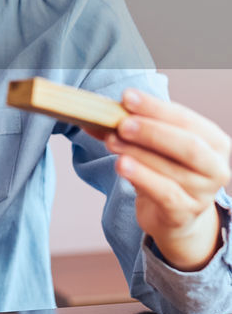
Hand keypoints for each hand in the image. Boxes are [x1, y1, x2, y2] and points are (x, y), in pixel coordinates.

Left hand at [100, 89, 230, 270]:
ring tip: (111, 142)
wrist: (174, 215)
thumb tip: (98, 114)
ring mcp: (203, 194)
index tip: (127, 98)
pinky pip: (164, 194)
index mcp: (214, 142)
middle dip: (152, 131)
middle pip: (188, 145)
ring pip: (171, 169)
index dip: (156, 108)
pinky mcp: (184, 214)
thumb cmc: (166, 172)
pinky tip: (122, 165)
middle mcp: (215, 167)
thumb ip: (133, 129)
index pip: (186, 120)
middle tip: (122, 124)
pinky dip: (142, 177)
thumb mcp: (155, 147)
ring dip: (137, 152)